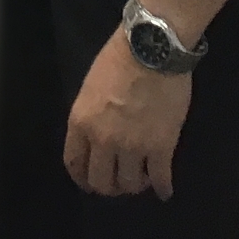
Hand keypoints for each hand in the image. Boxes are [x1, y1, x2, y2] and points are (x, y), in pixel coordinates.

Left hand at [63, 30, 191, 199]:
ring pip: (129, 184)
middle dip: (108, 187)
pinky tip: (164, 191)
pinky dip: (162, 188)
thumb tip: (95, 137)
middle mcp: (103, 140)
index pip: (74, 163)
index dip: (82, 178)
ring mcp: (133, 146)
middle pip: (101, 182)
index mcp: (81, 123)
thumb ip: (90, 117)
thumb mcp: (90, 88)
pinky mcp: (161, 146)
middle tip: (117, 183)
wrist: (153, 48)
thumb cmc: (119, 59)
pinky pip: (159, 178)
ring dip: (134, 185)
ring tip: (140, 179)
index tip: (89, 182)